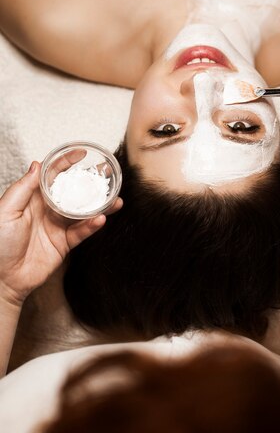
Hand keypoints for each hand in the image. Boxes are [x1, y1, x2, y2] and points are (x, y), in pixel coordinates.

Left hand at [0, 161, 122, 307]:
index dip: (67, 163)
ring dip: (100, 205)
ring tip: (115, 199)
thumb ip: (23, 188)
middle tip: (108, 174)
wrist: (2, 279)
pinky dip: (92, 225)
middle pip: (74, 191)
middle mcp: (48, 209)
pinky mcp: (64, 243)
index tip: (82, 153)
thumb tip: (37, 164)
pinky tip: (100, 218)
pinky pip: (82, 232)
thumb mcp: (6, 210)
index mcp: (33, 198)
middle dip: (91, 181)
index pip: (53, 175)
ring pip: (83, 211)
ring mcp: (58, 226)